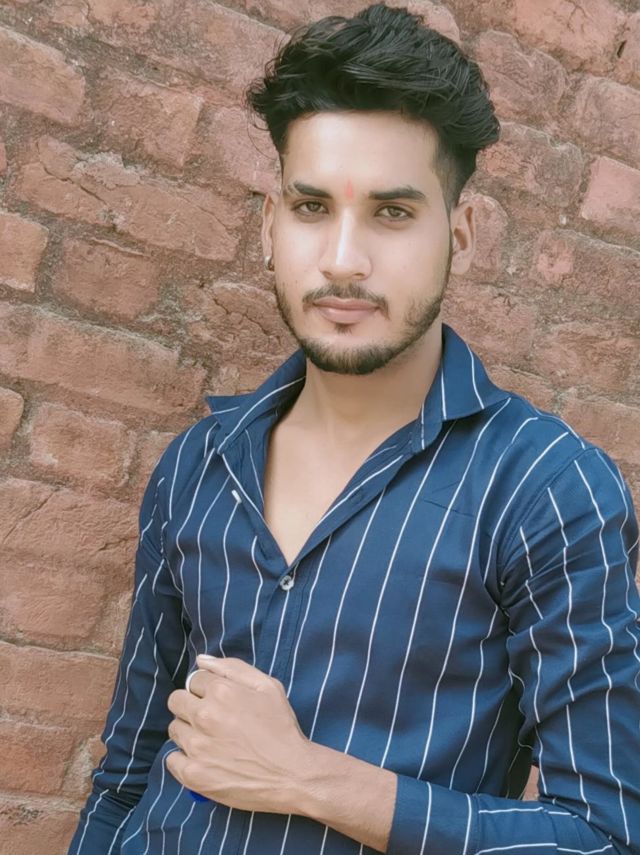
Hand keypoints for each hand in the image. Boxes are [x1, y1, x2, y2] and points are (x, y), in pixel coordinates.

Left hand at [166, 655, 312, 813]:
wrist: (292, 775)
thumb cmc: (282, 728)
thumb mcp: (268, 687)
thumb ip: (233, 668)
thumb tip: (201, 660)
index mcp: (222, 691)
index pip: (194, 679)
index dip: (206, 689)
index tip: (219, 701)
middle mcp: (205, 716)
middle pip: (176, 701)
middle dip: (191, 705)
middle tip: (211, 719)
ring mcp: (197, 747)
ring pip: (174, 728)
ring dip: (188, 731)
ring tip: (210, 741)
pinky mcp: (193, 774)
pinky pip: (171, 759)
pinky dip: (182, 758)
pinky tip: (202, 759)